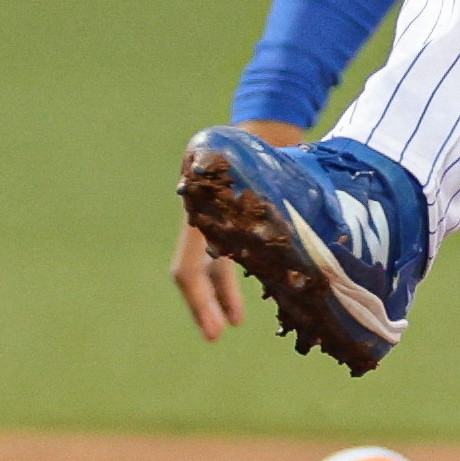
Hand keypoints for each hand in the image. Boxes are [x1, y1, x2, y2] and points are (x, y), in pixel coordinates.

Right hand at [166, 119, 306, 337]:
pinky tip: (254, 294)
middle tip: (216, 336)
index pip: (188, 267)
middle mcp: (202, 219)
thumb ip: (265, 204)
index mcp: (201, 212)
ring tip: (234, 322)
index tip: (218, 330)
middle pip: (197, 270)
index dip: (201, 301)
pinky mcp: (233, 220)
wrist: (267, 125)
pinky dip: (239, 275)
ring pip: (214, 264)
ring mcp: (215, 220)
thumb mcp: (262, 167)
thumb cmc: (266, 145)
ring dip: (223, 294)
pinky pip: (230, 254)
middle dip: (207, 305)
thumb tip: (271, 235)